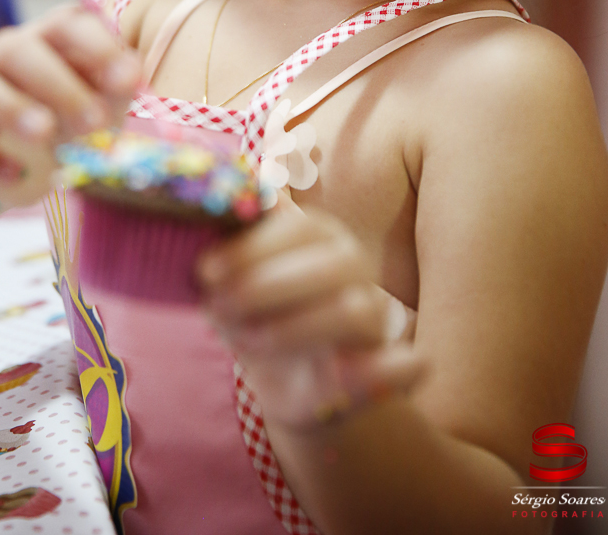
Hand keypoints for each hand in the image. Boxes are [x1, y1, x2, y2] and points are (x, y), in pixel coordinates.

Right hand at [0, 5, 141, 207]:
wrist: (18, 164)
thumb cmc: (71, 119)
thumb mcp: (102, 103)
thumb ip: (117, 87)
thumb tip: (132, 74)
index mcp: (51, 39)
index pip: (67, 23)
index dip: (98, 46)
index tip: (129, 79)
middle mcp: (6, 53)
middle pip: (17, 49)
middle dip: (58, 84)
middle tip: (93, 122)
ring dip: (6, 104)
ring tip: (43, 133)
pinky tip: (14, 174)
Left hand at [197, 203, 425, 427]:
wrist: (290, 381)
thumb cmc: (257, 316)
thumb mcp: (235, 284)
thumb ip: (228, 254)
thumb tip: (201, 226)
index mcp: (320, 236)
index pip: (299, 227)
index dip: (253, 247)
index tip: (204, 271)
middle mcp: (354, 267)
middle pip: (330, 265)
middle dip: (267, 285)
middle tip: (218, 307)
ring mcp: (374, 314)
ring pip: (356, 310)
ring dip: (296, 328)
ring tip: (247, 342)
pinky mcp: (384, 366)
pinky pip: (406, 364)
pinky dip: (389, 368)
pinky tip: (348, 374)